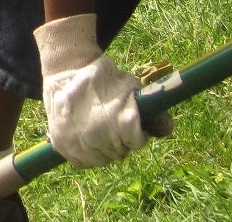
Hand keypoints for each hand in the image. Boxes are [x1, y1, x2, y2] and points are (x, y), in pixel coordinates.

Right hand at [35, 13, 154, 167]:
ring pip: (102, 159)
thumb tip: (169, 127)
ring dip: (103, 148)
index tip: (127, 120)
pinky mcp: (62, 144)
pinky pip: (82, 162)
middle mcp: (101, 135)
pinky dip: (85, 154)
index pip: (137, 142)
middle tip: (110, 122)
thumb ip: (152, 109)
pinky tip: (85, 137)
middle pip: (120, 152)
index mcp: (123, 122)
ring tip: (97, 128)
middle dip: (120, 139)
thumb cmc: (103, 77)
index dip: (135, 131)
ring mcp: (80, 142)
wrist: (66, 69)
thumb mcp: (132, 87)